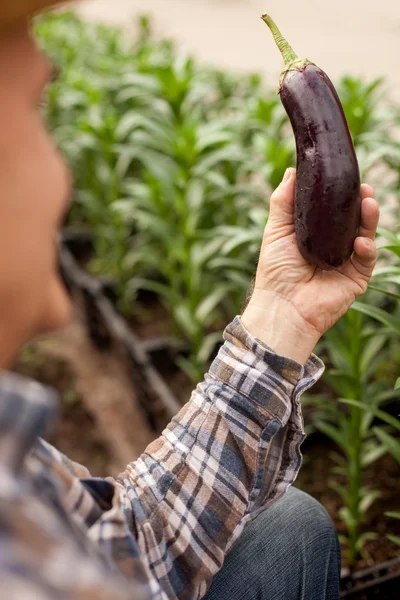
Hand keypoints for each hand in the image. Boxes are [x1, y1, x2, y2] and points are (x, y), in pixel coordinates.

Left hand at [241, 168, 378, 363]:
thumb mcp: (275, 231)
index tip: (344, 174)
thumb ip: (283, 201)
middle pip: (353, 219)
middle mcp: (333, 246)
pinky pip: (367, 259)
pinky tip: (360, 240)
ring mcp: (346, 262)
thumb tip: (292, 171)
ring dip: (369, 218)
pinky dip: (366, 247)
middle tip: (363, 186)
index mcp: (316, 235)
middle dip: (361, 202)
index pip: (333, 210)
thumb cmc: (274, 272)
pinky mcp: (356, 278)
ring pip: (366, 234)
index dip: (340, 193)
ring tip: (368, 201)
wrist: (281, 307)